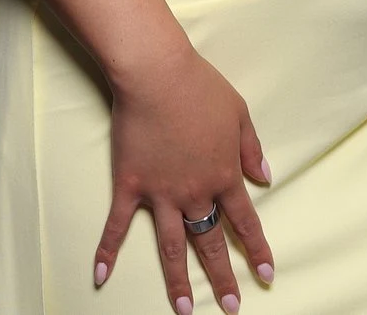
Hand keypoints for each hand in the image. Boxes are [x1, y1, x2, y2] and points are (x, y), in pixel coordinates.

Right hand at [97, 41, 274, 311]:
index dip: (257, 249)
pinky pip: (117, 226)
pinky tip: (100, 277)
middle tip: (231, 307)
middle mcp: (195, 191)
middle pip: (211, 243)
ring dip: (178, 281)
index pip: (245, 221)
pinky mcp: (130, 186)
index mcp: (224, 175)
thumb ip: (251, 148)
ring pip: (172, 247)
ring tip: (185, 310)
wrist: (156, 74)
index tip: (267, 275)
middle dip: (223, 278)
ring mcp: (161, 193)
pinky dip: (107, 251)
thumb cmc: (200, 87)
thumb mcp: (239, 114)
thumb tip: (265, 175)